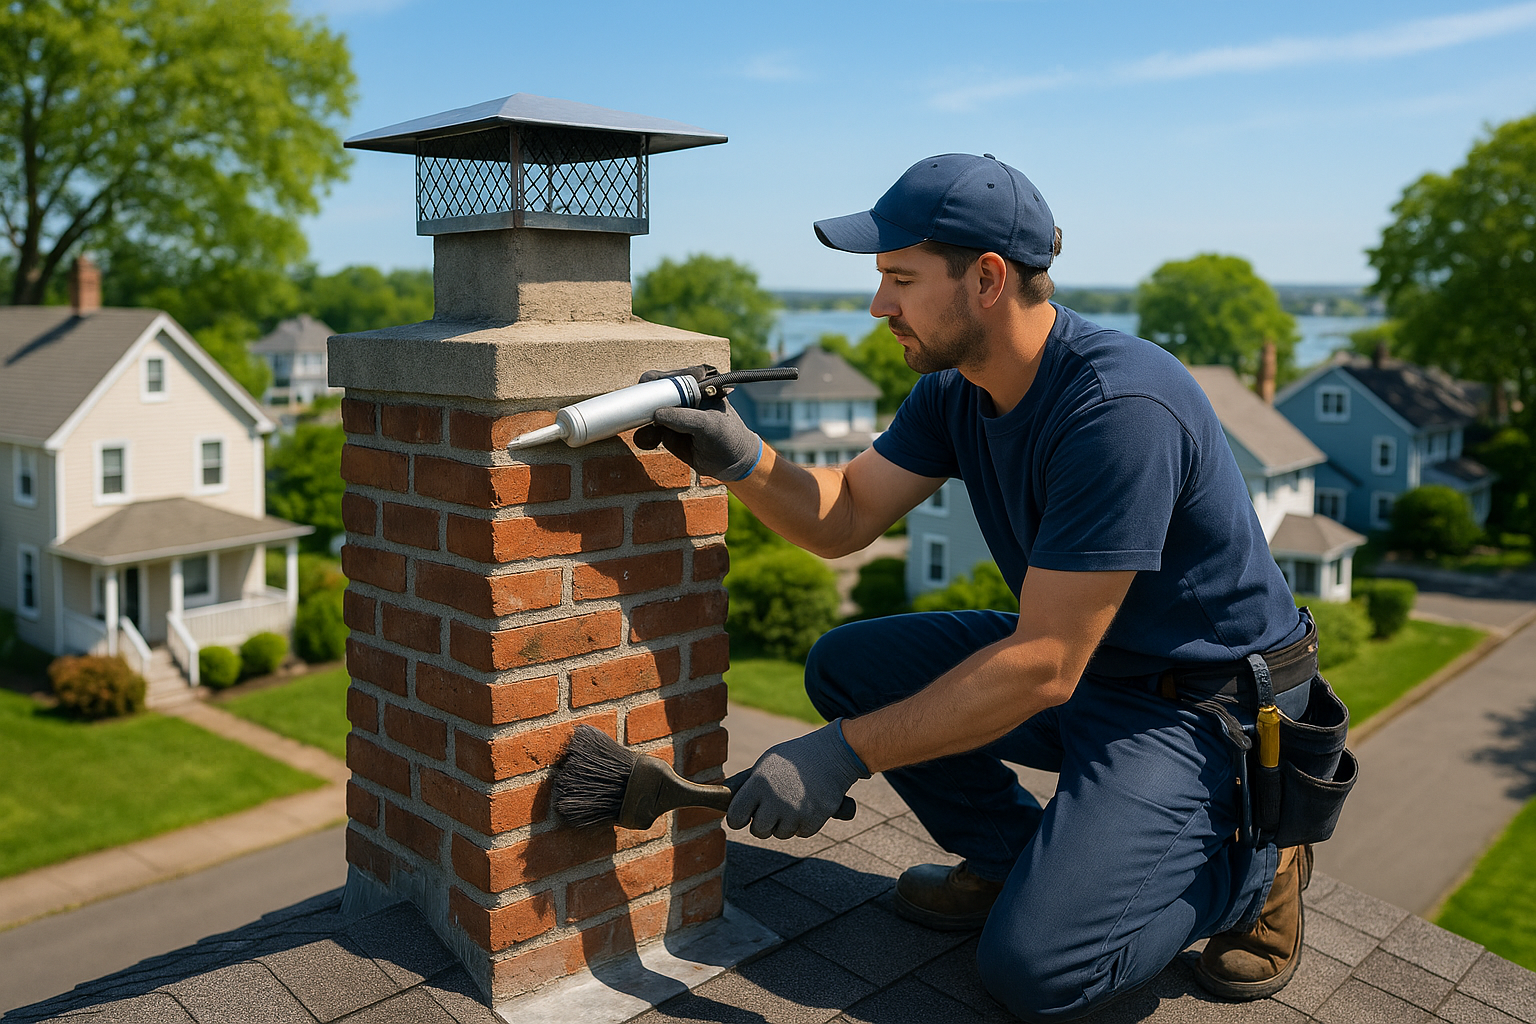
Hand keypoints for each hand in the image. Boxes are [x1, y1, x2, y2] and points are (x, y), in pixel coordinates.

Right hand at [633, 367, 763, 481]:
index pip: (670, 377)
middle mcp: (682, 395)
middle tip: (638, 414)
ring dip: (642, 423)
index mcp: (696, 384)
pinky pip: (650, 431)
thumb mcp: (709, 425)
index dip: (654, 383)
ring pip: (648, 412)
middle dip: (643, 404)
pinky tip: (648, 443)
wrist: (733, 463)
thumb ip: (684, 418)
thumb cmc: (728, 436)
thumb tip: (657, 414)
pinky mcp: (667, 431)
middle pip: (653, 392)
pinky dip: (646, 436)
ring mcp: (673, 413)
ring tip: (647, 436)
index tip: (643, 392)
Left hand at [727, 721, 869, 838]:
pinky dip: (803, 823)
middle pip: (759, 832)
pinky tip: (807, 805)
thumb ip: (744, 784)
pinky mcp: (814, 820)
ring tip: (792, 802)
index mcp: (758, 785)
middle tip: (771, 810)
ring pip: (781, 834)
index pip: (735, 818)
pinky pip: (801, 833)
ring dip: (785, 823)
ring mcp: (795, 812)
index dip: (738, 818)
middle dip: (763, 824)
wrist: (832, 754)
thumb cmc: (794, 758)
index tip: (743, 816)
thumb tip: (722, 797)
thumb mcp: (764, 764)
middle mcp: (775, 801)